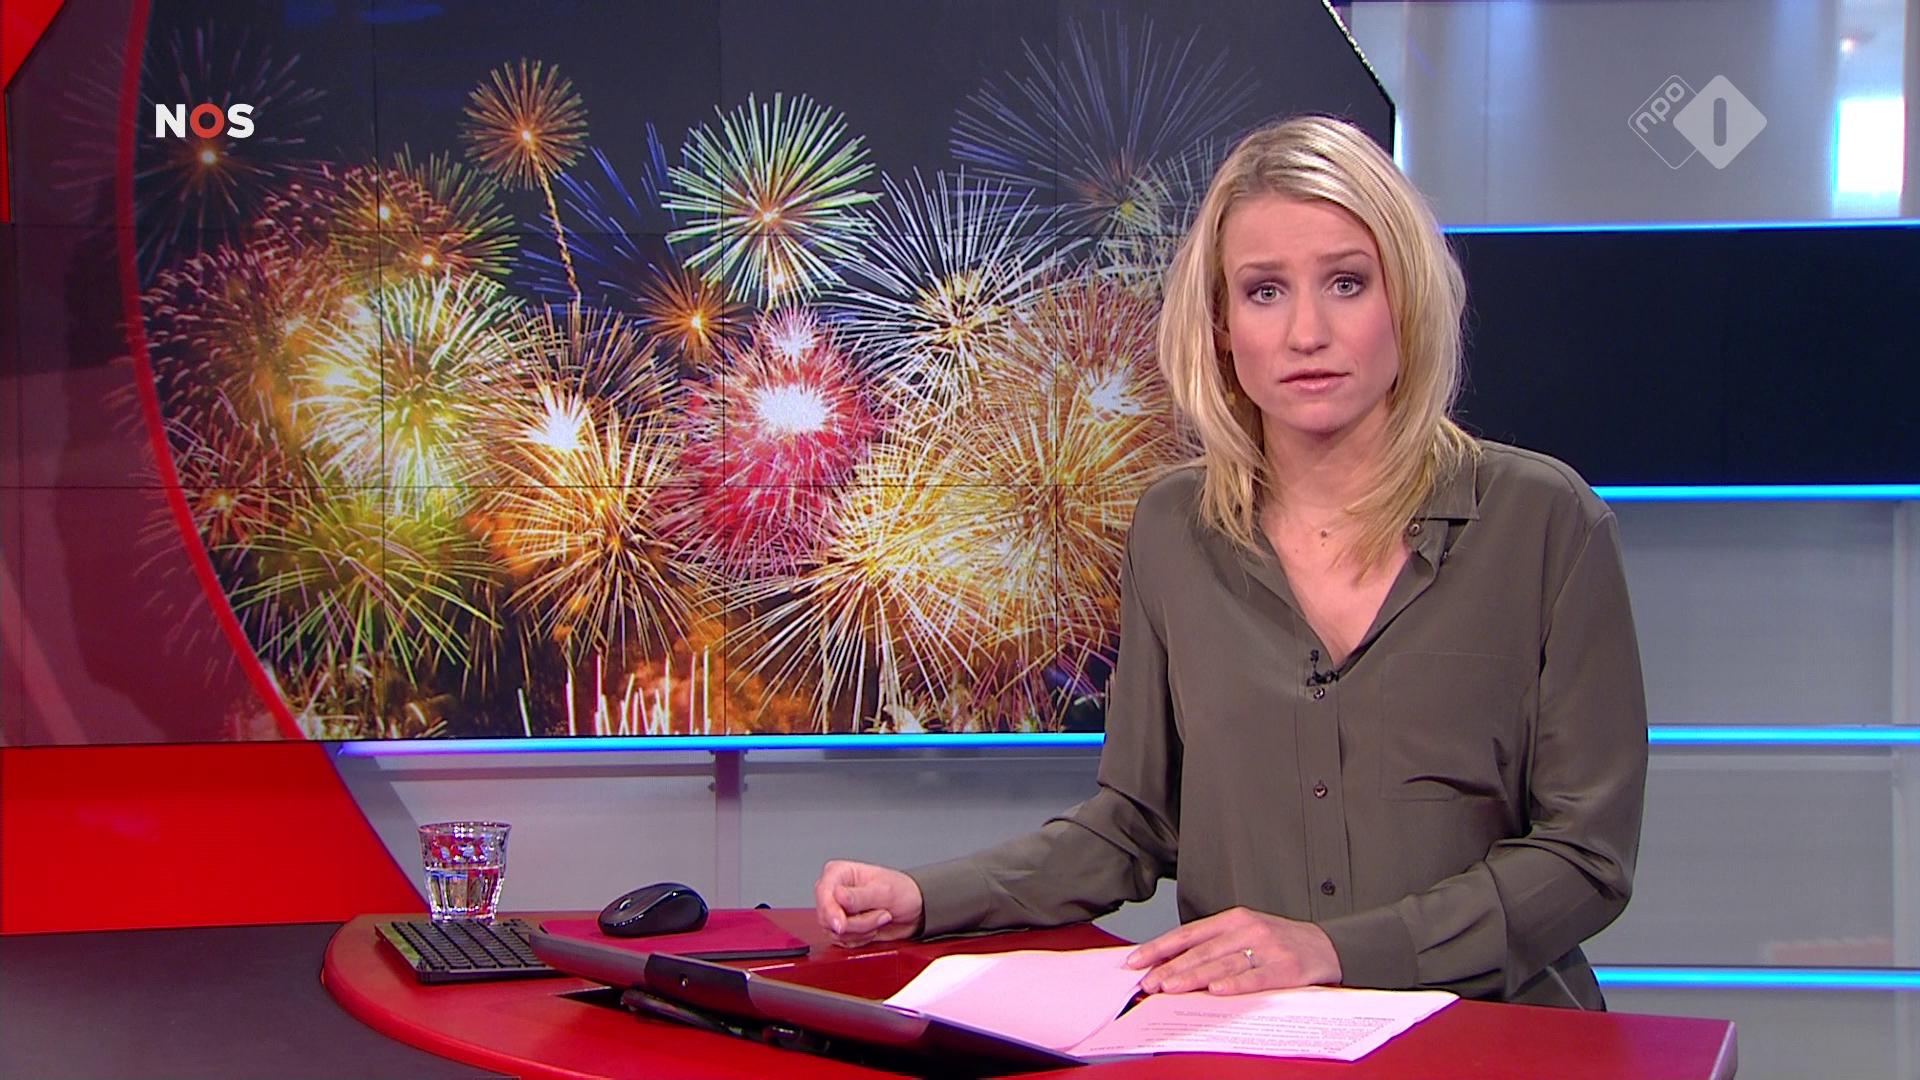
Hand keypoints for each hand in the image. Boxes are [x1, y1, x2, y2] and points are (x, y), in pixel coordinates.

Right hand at [813, 859, 923, 947]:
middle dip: (857, 922)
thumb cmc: (902, 891)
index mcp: (839, 873)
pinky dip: (862, 939)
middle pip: (827, 916)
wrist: (915, 910)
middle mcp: (834, 891)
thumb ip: (859, 896)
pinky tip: (876, 927)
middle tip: (882, 915)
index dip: (830, 910)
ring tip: (882, 917)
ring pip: (836, 932)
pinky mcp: (843, 928)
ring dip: (863, 931)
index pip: (823, 892)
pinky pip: (843, 942)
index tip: (841, 925)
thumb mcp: (884, 891)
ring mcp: (837, 911)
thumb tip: (838, 896)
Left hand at [1125, 907, 1341, 994]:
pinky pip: (1257, 978)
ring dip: (1195, 977)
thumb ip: (1213, 945)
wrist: (1329, 946)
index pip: (1189, 933)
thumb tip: (1171, 964)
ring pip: (1224, 963)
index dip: (1160, 947)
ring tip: (1171, 987)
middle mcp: (1249, 929)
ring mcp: (1268, 948)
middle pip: (1203, 950)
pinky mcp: (1287, 968)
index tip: (1136, 961)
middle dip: (1171, 967)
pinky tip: (1217, 991)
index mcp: (1234, 919)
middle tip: (1149, 981)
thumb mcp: (1246, 933)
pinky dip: (1236, 984)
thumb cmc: (1280, 942)